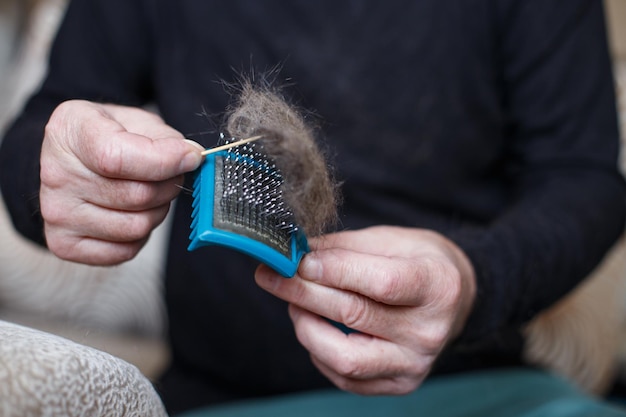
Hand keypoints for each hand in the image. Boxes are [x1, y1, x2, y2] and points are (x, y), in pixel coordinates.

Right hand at [40, 100, 203, 264]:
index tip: (190, 157)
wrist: (73, 160)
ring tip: (151, 194)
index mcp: (70, 132)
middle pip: (137, 195)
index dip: (165, 161)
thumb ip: (164, 138)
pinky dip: (141, 235)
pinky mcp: (64, 244)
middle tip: (170, 175)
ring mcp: (57, 213)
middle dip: (169, 185)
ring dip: (158, 211)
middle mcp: (56, 174)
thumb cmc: (108, 137)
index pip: (118, 157)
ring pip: (136, 226)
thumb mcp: (135, 121)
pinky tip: (133, 213)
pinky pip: (125, 250)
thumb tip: (190, 159)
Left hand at [255, 225, 475, 394]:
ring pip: (345, 357)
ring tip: (294, 304)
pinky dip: (320, 352)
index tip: (297, 260)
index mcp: (437, 285)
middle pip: (355, 315)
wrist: (455, 299)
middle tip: (271, 276)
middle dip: (303, 293)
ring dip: (307, 327)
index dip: (334, 271)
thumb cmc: (419, 262)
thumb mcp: (390, 241)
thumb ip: (343, 249)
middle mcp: (430, 331)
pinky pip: (347, 377)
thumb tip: (296, 254)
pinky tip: (314, 327)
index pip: (381, 283)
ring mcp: (415, 363)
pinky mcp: (400, 383)